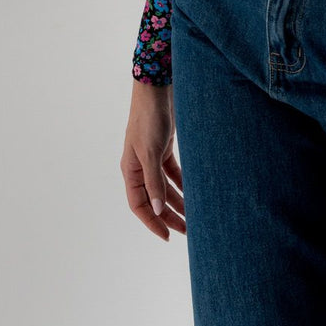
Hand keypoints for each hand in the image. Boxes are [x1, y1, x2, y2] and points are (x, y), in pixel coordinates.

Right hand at [120, 78, 186, 240]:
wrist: (156, 89)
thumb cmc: (149, 118)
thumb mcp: (150, 151)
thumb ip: (154, 181)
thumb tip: (157, 210)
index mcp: (130, 170)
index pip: (139, 205)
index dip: (152, 221)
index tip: (167, 236)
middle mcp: (139, 167)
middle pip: (154, 199)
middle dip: (169, 216)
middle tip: (187, 231)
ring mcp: (152, 158)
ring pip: (165, 188)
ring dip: (178, 201)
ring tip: (194, 216)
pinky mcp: (164, 148)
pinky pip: (173, 173)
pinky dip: (182, 184)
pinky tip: (194, 192)